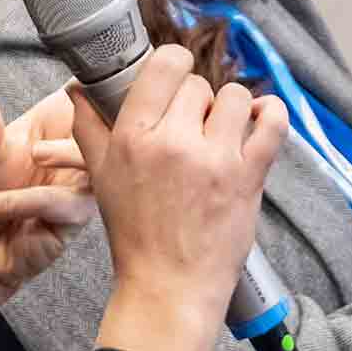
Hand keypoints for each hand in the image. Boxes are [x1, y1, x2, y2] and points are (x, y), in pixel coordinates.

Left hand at [0, 77, 95, 303]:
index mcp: (58, 126)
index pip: (90, 93)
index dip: (95, 85)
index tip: (84, 84)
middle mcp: (74, 153)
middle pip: (108, 123)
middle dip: (88, 120)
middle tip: (43, 137)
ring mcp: (80, 185)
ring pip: (95, 159)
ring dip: (61, 155)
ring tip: (29, 158)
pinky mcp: (75, 218)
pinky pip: (62, 201)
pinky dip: (21, 200)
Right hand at [72, 44, 287, 350]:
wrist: (169, 285)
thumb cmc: (135, 234)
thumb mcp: (100, 177)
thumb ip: (88, 127)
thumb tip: (77, 89)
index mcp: (134, 137)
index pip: (165, 65)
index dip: (173, 67)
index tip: (175, 81)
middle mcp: (174, 142)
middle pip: (198, 84)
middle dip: (196, 103)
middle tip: (191, 131)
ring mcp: (215, 159)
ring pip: (236, 97)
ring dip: (230, 110)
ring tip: (220, 135)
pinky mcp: (248, 176)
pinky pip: (273, 123)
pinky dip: (272, 113)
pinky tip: (260, 118)